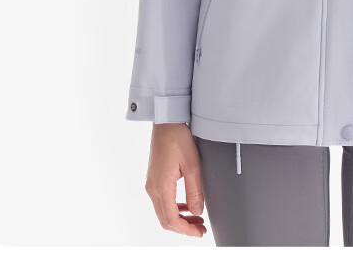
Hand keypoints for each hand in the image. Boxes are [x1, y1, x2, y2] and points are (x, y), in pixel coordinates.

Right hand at [145, 122, 206, 236]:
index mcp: (161, 187)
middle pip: (166, 219)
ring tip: (197, 219)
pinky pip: (163, 201)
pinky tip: (187, 206)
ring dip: (180, 218)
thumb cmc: (178, 138)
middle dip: (184, 227)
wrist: (166, 121)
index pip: (171, 219)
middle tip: (201, 228)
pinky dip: (175, 208)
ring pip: (163, 211)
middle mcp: (152, 188)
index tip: (199, 232)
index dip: (186, 230)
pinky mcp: (154, 179)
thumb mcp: (192, 165)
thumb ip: (194, 191)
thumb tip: (197, 212)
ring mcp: (151, 184)